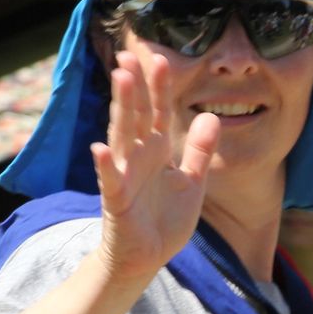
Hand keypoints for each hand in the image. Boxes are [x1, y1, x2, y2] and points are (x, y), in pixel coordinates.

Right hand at [91, 52, 217, 280]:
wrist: (146, 257)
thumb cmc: (164, 219)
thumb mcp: (192, 182)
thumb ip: (201, 151)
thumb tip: (212, 116)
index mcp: (157, 150)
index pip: (158, 112)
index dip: (159, 88)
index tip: (160, 60)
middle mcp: (138, 157)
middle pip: (136, 115)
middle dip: (134, 87)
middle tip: (128, 55)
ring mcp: (124, 176)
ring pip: (122, 136)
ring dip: (121, 108)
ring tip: (120, 80)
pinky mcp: (116, 200)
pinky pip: (110, 179)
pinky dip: (105, 165)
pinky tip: (100, 148)